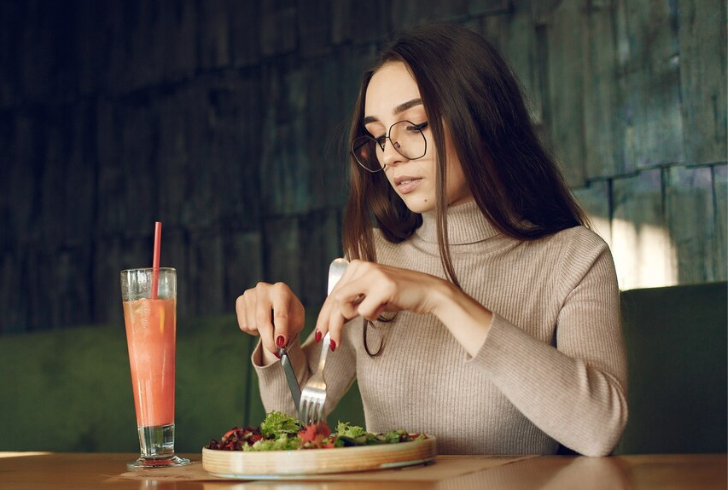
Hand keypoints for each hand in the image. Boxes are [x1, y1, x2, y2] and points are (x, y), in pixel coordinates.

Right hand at [236, 282, 304, 357]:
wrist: (277, 303)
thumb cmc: (289, 312)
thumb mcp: (297, 320)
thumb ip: (290, 330)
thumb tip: (278, 343)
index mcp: (281, 290)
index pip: (280, 314)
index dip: (280, 330)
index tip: (280, 343)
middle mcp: (263, 288)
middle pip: (262, 320)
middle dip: (268, 339)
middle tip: (275, 350)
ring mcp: (250, 294)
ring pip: (252, 325)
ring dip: (262, 333)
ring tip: (269, 325)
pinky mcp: (240, 300)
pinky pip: (244, 325)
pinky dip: (253, 330)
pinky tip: (259, 322)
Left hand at [315, 260, 447, 349]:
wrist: (428, 291)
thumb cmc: (398, 295)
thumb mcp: (370, 297)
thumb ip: (352, 303)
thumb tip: (331, 320)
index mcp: (356, 267)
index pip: (332, 294)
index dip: (324, 316)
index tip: (321, 333)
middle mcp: (361, 267)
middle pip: (334, 301)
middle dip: (331, 325)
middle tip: (333, 344)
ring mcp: (372, 274)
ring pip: (344, 304)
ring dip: (355, 316)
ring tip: (374, 312)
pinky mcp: (383, 286)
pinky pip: (365, 311)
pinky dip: (373, 315)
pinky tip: (385, 307)